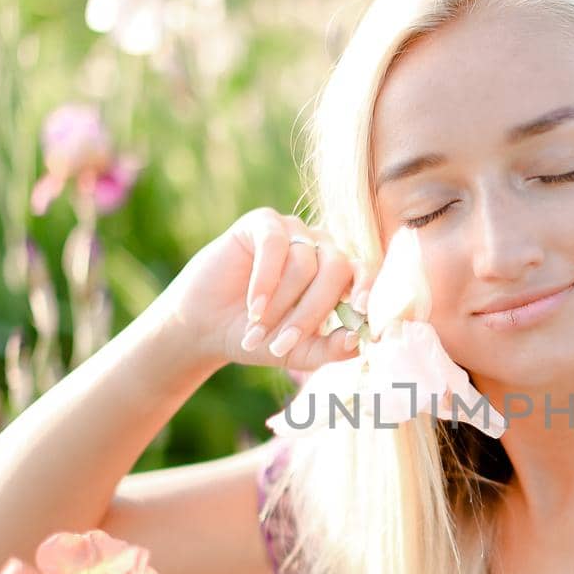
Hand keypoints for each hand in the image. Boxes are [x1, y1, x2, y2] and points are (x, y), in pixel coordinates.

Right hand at [158, 208, 373, 373]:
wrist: (205, 327)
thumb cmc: (258, 337)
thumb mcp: (298, 351)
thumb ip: (330, 348)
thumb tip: (358, 340)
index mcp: (337, 273)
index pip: (364, 272)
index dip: (367, 288)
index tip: (360, 311)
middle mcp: (320, 246)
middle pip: (336, 268)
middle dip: (311, 311)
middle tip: (283, 344)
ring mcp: (293, 230)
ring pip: (304, 263)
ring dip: (280, 304)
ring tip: (256, 330)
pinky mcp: (263, 222)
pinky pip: (275, 245)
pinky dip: (266, 280)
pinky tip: (254, 306)